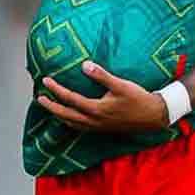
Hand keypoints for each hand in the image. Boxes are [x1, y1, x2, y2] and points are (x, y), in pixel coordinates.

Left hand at [36, 61, 168, 132]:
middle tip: (39, 98)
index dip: (56, 90)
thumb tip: (84, 65)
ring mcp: (98, 127)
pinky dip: (71, 122)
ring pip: (72, 124)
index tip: (45, 81)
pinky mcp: (103, 129)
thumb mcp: (120, 84)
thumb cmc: (138, 99)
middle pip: (66, 115)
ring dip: (59, 115)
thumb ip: (101, 75)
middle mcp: (94, 121)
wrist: (154, 116)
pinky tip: (70, 117)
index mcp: (96, 109)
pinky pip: (80, 127)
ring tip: (51, 107)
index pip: (70, 99)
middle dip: (51, 107)